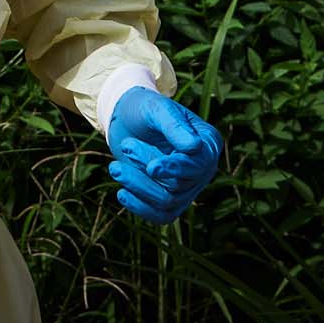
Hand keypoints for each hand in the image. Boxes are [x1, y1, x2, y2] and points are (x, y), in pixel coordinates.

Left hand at [107, 86, 222, 224]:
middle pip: (179, 184)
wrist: (125, 117)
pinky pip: (161, 215)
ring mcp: (187, 186)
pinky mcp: (170, 199)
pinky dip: (141, 207)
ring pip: (168, 201)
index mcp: (208, 143)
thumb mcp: (156, 109)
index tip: (152, 168)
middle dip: (147, 167)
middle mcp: (203, 168)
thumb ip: (173, 125)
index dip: (174, 168)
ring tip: (115, 167)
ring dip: (138, 186)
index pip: (197, 164)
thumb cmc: (144, 108)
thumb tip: (194, 147)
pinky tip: (122, 193)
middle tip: (126, 145)